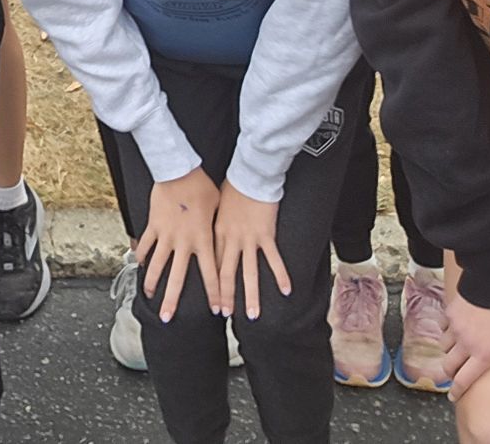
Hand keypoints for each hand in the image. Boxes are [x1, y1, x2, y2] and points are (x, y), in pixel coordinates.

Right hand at [134, 166, 223, 322]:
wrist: (178, 170)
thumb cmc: (202, 186)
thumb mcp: (218, 208)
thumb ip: (218, 228)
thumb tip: (226, 240)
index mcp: (203, 239)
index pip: (211, 274)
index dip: (215, 294)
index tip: (217, 311)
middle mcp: (183, 242)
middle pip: (177, 278)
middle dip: (173, 301)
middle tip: (168, 318)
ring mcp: (166, 235)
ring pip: (157, 265)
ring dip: (152, 282)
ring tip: (149, 296)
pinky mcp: (153, 225)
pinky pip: (146, 244)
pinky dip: (141, 255)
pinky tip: (138, 264)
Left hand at [213, 182, 287, 319]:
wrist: (250, 173)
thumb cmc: (232, 186)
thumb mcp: (214, 205)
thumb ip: (212, 222)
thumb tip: (202, 232)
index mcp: (216, 232)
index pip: (211, 265)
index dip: (211, 285)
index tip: (210, 301)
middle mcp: (231, 239)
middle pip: (226, 273)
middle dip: (225, 297)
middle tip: (224, 316)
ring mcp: (249, 238)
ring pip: (249, 272)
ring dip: (250, 295)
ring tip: (252, 315)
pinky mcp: (266, 234)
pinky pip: (273, 259)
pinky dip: (280, 275)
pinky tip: (286, 291)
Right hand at [443, 285, 489, 400]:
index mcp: (484, 354)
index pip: (464, 380)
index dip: (457, 391)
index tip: (453, 397)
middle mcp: (466, 344)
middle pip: (448, 366)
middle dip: (450, 373)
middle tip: (453, 375)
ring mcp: (455, 328)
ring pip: (444, 346)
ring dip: (449, 351)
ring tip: (455, 350)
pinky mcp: (450, 313)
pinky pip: (444, 327)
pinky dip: (447, 331)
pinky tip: (453, 329)